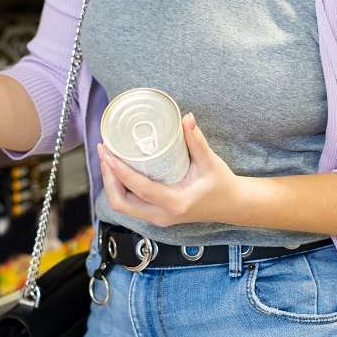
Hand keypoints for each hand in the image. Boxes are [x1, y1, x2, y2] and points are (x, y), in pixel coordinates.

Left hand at [98, 113, 240, 227]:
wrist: (232, 206)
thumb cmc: (221, 185)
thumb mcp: (210, 162)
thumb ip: (197, 141)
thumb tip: (186, 117)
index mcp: (174, 203)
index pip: (139, 189)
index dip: (119, 171)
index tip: (108, 153)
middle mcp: (161, 215)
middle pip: (121, 203)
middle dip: (108, 178)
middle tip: (105, 153)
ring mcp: (157, 218)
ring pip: (122, 206)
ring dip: (111, 183)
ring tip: (108, 158)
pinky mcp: (156, 215)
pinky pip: (130, 205)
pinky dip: (119, 188)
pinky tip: (118, 170)